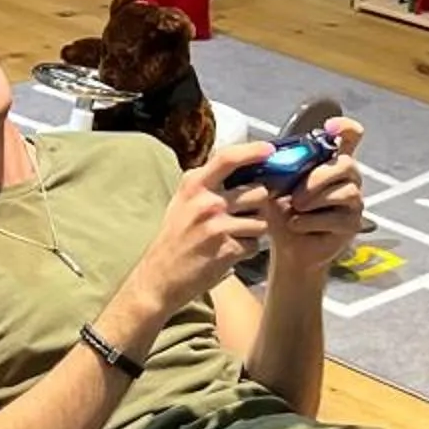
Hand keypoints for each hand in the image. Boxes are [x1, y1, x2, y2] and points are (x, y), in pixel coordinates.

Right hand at [132, 143, 276, 321]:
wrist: (158, 277)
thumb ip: (209, 183)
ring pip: (261, 220)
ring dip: (254, 230)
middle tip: (246, 214)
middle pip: (258, 191)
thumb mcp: (183, 201)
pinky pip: (254, 244)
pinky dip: (247, 250)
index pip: (228, 158)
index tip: (270, 150)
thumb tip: (242, 166)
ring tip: (234, 236)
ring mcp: (217, 226)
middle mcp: (206, 202)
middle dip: (259, 204)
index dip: (253, 151)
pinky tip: (228, 252)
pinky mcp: (226, 250)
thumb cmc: (174, 239)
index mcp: (194, 185)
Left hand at [264, 117, 366, 277]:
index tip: (330, 127)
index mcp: (330, 163)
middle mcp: (347, 179)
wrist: (285, 251)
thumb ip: (279, 170)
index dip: (345, 128)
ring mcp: (353, 202)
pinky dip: (312, 221)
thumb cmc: (282, 215)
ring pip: (346, 190)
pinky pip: (338, 217)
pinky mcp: (352, 224)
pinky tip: (296, 224)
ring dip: (315, 199)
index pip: (350, 137)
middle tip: (296, 195)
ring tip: (294, 210)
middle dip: (319, 176)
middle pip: (346, 164)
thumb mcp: (275, 188)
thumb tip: (274, 157)